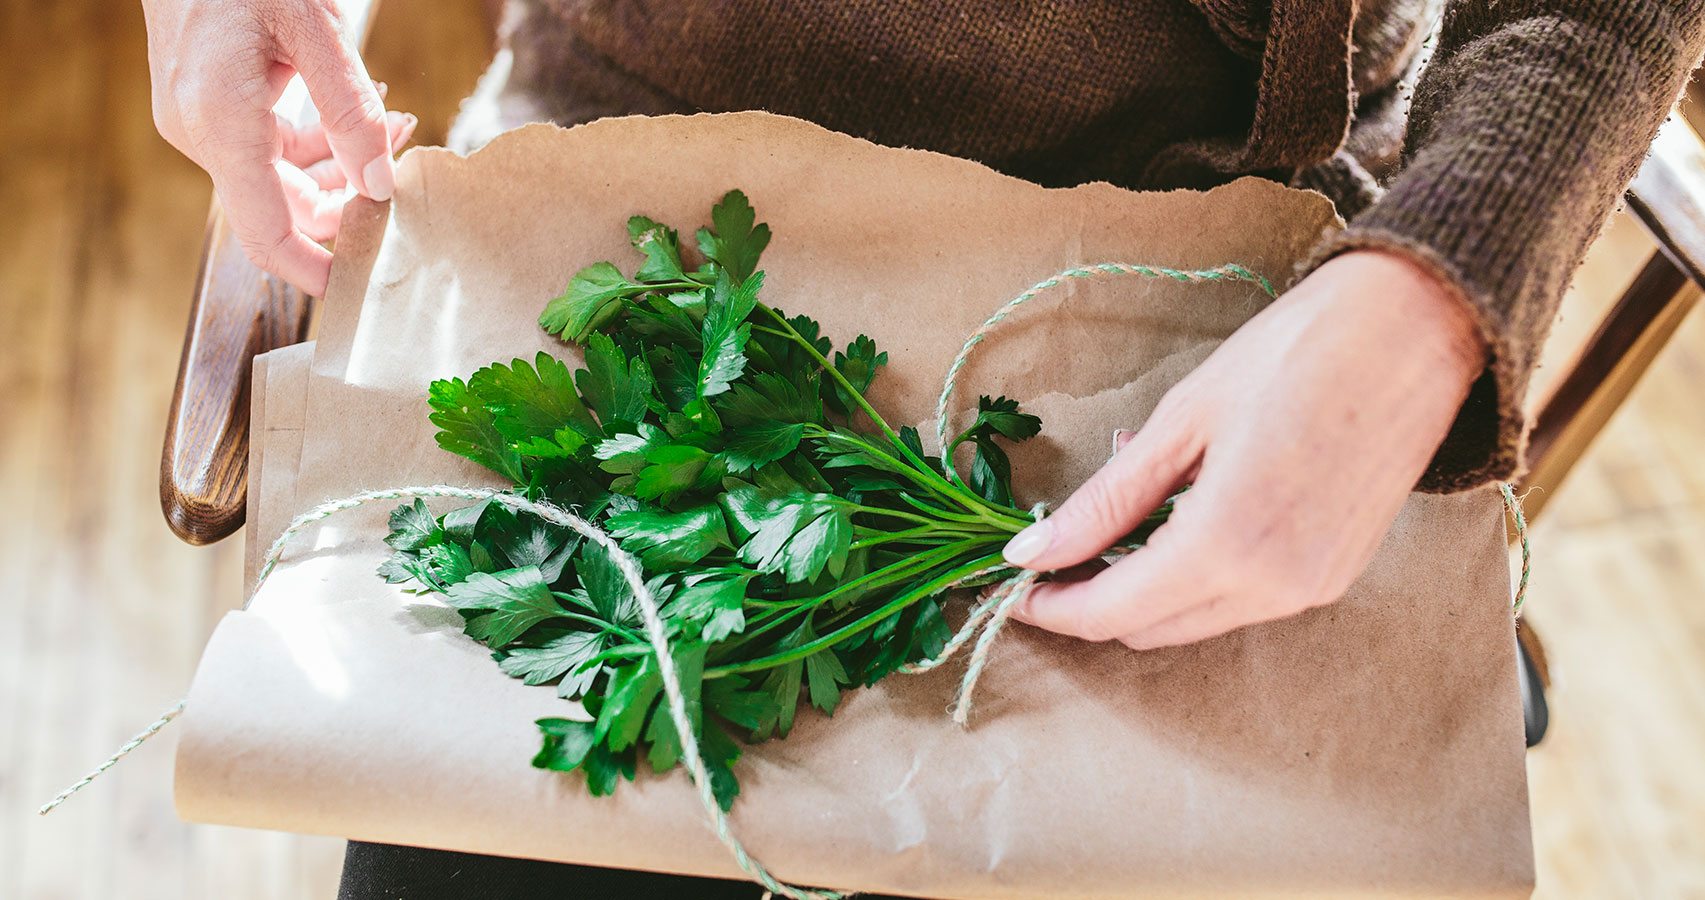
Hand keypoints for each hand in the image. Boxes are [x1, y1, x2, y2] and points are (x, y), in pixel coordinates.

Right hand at [144, 0, 416, 294]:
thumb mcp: (314, 29)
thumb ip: (350, 111)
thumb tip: (380, 186)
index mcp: (220, 122)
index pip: (267, 233)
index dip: (315, 272)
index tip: (362, 292)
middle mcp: (200, 132)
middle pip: (284, 209)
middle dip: (350, 204)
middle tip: (408, 177)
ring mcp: (200, 122)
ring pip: (282, 179)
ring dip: (343, 168)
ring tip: (401, 129)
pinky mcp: (210, 109)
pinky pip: (270, 148)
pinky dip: (318, 142)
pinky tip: (365, 116)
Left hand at [1005, 250, 1487, 648]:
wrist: (1418, 330)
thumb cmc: (1294, 355)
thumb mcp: (1182, 421)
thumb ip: (1106, 499)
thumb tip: (1034, 551)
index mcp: (1226, 546)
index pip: (1112, 611)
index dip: (1052, 605)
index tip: (1011, 582)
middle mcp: (1272, 587)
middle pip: (1149, 628)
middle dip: (1091, 600)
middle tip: (1053, 549)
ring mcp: (1311, 590)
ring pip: (1194, 621)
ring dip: (1143, 590)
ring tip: (1118, 519)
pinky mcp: (1334, 578)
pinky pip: (1241, 602)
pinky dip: (1196, 578)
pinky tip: (1181, 516)